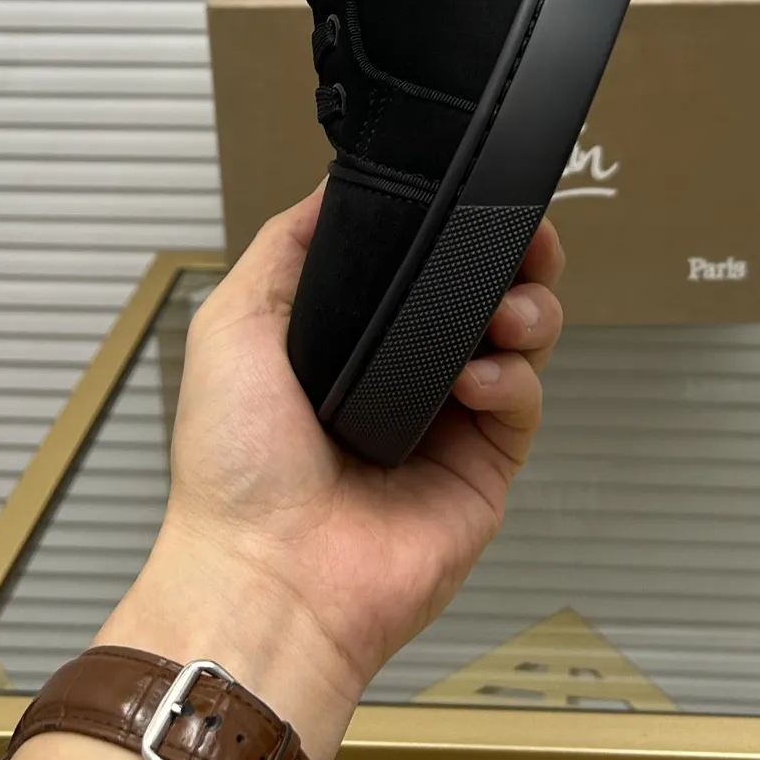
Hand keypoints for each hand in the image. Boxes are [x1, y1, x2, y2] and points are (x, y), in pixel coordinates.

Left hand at [99, 185, 563, 759]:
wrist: (268, 574)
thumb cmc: (235, 465)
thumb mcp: (233, 326)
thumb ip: (287, 248)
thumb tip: (334, 186)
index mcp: (347, 341)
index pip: (419, 267)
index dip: (453, 230)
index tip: (477, 197)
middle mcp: (403, 376)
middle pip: (484, 294)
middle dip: (512, 257)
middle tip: (525, 239)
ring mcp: (449, 423)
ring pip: (518, 341)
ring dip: (525, 308)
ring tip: (505, 310)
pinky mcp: (485, 469)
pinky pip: (522, 402)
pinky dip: (511, 377)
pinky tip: (474, 378)